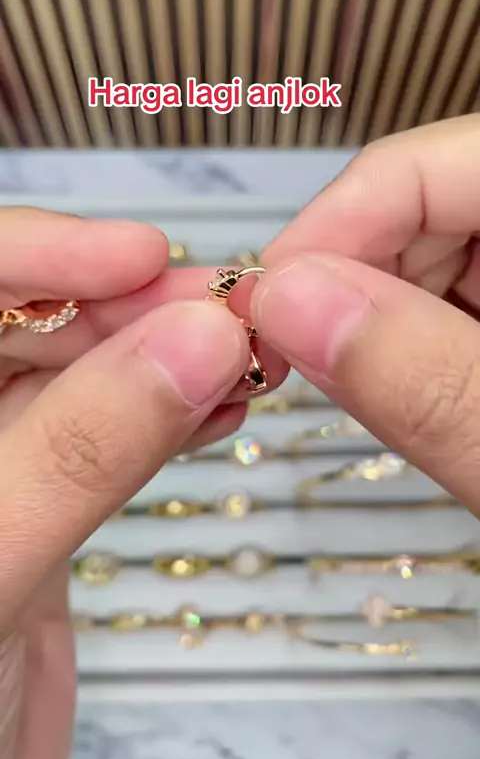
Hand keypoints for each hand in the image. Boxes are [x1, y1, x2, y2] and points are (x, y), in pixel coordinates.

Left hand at [0, 208, 286, 758]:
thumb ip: (81, 450)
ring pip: (78, 377)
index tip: (140, 256)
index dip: (44, 252)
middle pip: (29, 320)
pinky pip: (107, 438)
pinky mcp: (41, 506)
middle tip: (223, 312)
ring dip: (160, 359)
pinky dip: (166, 417)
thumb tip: (190, 341)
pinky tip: (217, 407)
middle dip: (125, 307)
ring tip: (239, 355)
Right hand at [253, 114, 479, 514]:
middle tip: (278, 348)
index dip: (333, 222)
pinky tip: (385, 378)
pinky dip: (403, 338)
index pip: (431, 164)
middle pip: (424, 204)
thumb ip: (425, 379)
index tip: (261, 303)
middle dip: (343, 274)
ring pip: (429, 254)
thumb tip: (285, 300)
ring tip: (324, 368)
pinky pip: (449, 297)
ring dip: (366, 313)